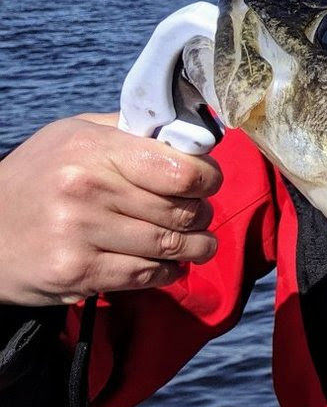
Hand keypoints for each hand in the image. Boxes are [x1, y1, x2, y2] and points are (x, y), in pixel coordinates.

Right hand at [0, 115, 222, 305]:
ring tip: (194, 244)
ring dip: (194, 248)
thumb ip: (129, 132)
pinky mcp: (78, 271)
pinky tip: (167, 264)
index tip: (206, 184)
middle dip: (201, 215)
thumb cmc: (37, 179)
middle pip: (184, 210)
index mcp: (94, 148)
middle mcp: (88, 187)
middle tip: (197, 216)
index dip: (208, 179)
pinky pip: (147, 274)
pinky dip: (167, 272)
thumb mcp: (73, 136)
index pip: (183, 169)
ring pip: (172, 245)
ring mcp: (81, 231)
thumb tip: (189, 133)